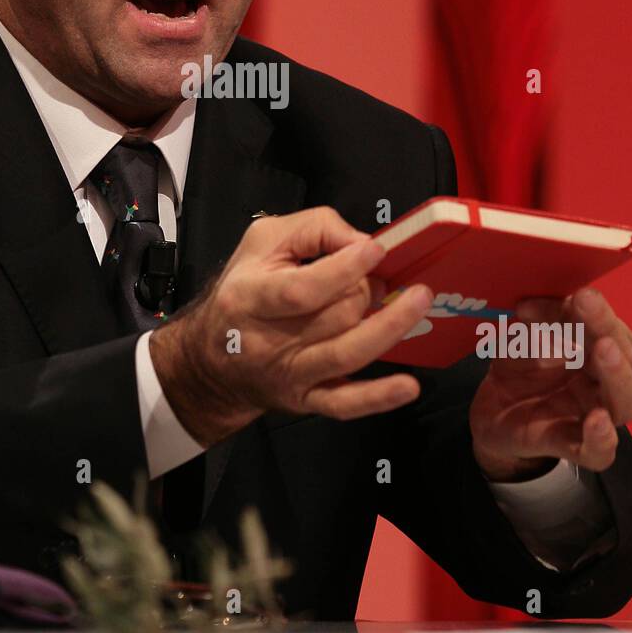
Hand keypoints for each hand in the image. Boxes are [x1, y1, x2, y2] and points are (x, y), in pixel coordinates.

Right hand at [149, 207, 432, 446]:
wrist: (213, 359)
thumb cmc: (244, 291)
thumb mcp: (263, 242)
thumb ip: (312, 229)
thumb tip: (361, 242)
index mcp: (251, 297)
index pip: (301, 290)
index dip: (343, 269)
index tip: (376, 249)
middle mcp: (268, 341)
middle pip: (333, 318)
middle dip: (367, 291)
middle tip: (385, 276)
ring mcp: (290, 375)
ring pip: (346, 355)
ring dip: (388, 328)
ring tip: (418, 301)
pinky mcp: (306, 400)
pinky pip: (345, 404)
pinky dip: (378, 397)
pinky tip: (408, 385)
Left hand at [470, 288, 631, 481]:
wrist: (492, 412)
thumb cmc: (518, 369)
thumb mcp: (518, 341)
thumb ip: (533, 331)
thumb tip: (542, 323)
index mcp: (598, 351)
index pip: (613, 330)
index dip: (597, 312)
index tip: (573, 297)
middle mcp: (603, 383)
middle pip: (630, 361)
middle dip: (610, 329)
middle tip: (587, 305)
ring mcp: (591, 415)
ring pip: (625, 403)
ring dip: (617, 376)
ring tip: (603, 351)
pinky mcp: (571, 445)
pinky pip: (598, 452)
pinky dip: (602, 438)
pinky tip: (596, 420)